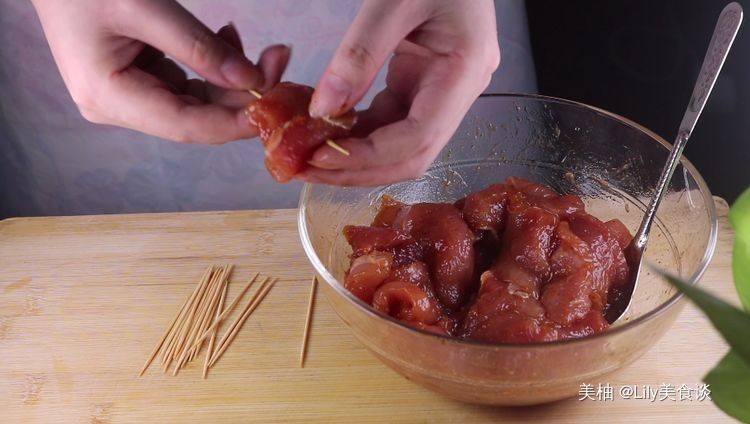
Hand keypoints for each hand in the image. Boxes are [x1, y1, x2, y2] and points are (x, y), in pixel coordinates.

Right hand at [32, 0, 289, 143]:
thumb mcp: (146, 8)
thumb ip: (200, 47)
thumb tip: (252, 80)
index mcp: (109, 98)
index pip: (188, 125)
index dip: (237, 120)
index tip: (277, 102)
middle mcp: (118, 106)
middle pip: (197, 116)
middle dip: (243, 93)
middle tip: (279, 61)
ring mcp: (129, 94)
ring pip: (198, 101)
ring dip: (232, 77)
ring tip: (263, 49)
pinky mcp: (139, 78)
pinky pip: (187, 82)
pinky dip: (212, 65)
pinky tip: (229, 38)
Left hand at [301, 0, 499, 185]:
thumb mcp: (392, 1)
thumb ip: (359, 54)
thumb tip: (322, 108)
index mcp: (464, 72)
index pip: (418, 137)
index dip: (369, 156)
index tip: (321, 157)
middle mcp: (459, 91)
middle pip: (411, 154)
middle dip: (359, 169)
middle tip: (307, 169)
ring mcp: (442, 91)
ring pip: (399, 144)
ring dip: (354, 157)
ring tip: (308, 157)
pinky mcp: (423, 84)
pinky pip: (389, 121)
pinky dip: (357, 132)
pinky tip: (325, 132)